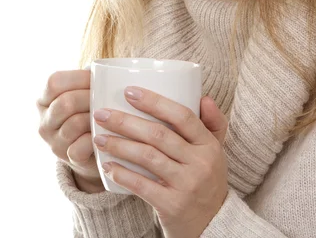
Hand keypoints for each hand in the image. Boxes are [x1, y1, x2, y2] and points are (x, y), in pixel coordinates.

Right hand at [36, 70, 103, 189]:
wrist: (91, 152)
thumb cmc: (89, 113)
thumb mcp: (82, 95)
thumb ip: (89, 81)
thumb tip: (106, 70)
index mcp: (44, 101)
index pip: (54, 82)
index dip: (78, 77)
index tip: (98, 79)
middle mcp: (44, 123)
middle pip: (65, 103)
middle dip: (90, 97)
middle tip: (107, 97)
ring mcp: (55, 142)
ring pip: (75, 123)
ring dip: (96, 117)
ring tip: (110, 113)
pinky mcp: (68, 159)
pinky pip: (81, 146)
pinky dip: (96, 138)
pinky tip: (106, 133)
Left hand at [92, 87, 228, 237]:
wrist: (213, 225)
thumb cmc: (208, 181)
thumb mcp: (216, 152)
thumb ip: (213, 123)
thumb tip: (203, 97)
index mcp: (209, 144)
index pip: (182, 116)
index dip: (154, 102)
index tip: (129, 92)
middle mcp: (200, 163)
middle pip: (158, 135)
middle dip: (126, 121)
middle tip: (102, 114)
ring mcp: (187, 185)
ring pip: (147, 157)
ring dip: (119, 145)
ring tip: (99, 138)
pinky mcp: (173, 206)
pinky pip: (142, 185)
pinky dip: (123, 174)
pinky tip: (108, 166)